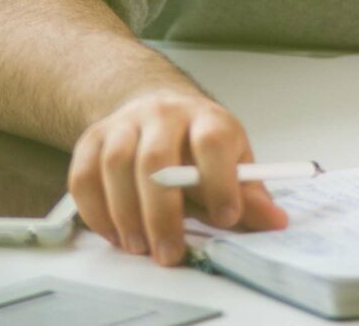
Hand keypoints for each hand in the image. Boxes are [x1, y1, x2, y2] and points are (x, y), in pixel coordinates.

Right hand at [67, 89, 287, 265]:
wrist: (158, 107)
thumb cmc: (199, 144)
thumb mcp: (232, 162)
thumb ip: (249, 195)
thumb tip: (275, 222)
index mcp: (207, 118)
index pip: (213, 141)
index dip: (220, 181)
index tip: (226, 218)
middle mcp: (164, 114)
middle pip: (157, 159)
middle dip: (163, 214)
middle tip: (170, 252)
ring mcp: (125, 124)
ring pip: (116, 165)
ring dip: (126, 214)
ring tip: (140, 247)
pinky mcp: (93, 139)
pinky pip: (83, 175)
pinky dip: (95, 211)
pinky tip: (115, 234)